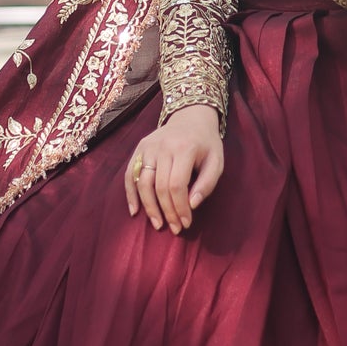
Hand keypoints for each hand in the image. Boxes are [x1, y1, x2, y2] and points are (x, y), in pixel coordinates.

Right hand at [125, 104, 222, 233]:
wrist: (191, 116)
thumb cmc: (206, 143)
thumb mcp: (216, 161)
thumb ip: (207, 183)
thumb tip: (192, 205)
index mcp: (185, 148)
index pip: (177, 185)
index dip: (180, 208)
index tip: (186, 223)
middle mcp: (163, 147)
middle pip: (159, 187)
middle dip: (167, 212)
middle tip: (174, 228)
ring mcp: (148, 147)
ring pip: (143, 183)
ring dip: (149, 207)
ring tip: (158, 223)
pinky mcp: (140, 148)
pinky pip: (130, 174)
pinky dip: (131, 194)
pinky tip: (135, 211)